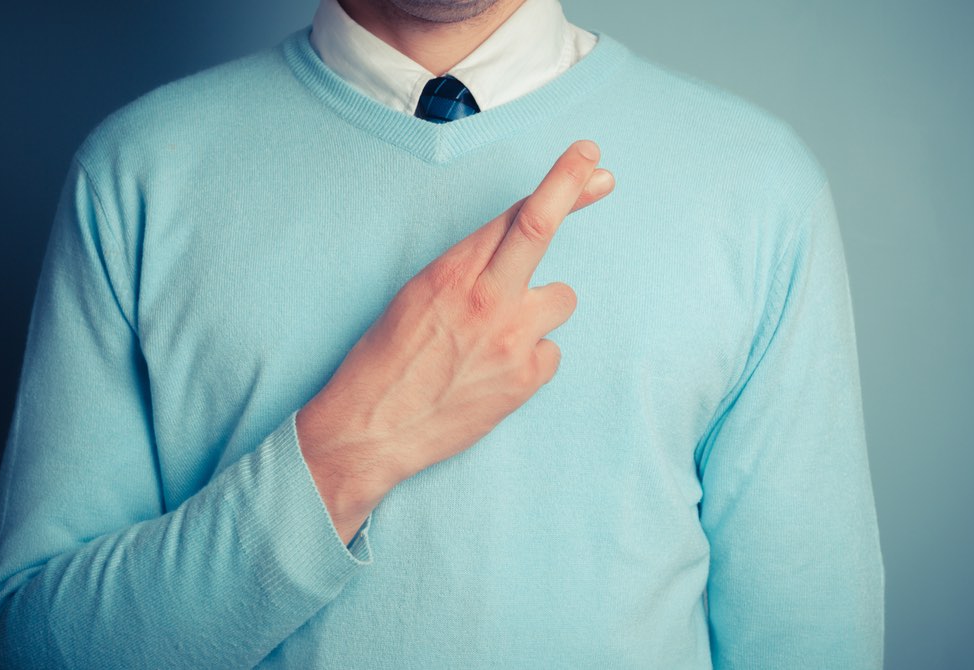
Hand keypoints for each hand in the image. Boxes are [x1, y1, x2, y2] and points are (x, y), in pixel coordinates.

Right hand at [297, 140, 612, 536]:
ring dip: (539, 309)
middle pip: (541, 227)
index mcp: (451, 272)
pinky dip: (530, 357)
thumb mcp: (417, 296)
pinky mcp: (525, 379)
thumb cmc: (386, 360)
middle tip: (602, 171)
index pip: (514, 213)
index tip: (585, 158)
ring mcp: (511, 339)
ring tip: (498, 336)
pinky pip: (550, 352)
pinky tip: (496, 372)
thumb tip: (514, 245)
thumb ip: (469, 269)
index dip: (558, 182)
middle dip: (573, 188)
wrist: (372, 428)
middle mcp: (486, 298)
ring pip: (560, 299)